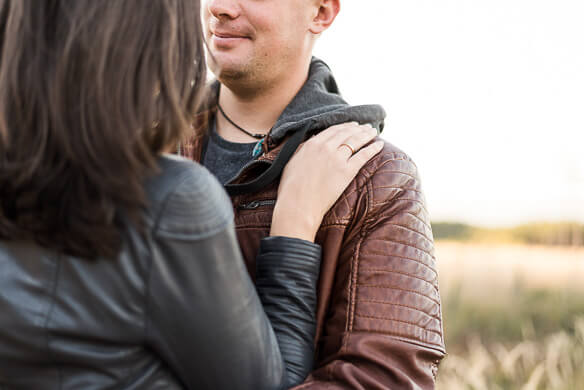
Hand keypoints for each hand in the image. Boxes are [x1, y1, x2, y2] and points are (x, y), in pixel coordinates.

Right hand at [270, 122, 383, 241]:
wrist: (298, 205)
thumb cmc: (291, 188)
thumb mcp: (292, 162)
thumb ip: (303, 150)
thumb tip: (311, 143)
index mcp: (312, 144)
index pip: (333, 130)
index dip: (345, 126)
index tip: (353, 125)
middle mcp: (326, 147)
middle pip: (347, 133)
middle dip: (358, 128)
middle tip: (366, 127)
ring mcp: (337, 158)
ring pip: (356, 141)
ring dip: (366, 134)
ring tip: (374, 131)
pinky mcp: (347, 171)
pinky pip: (363, 155)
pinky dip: (373, 148)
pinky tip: (380, 144)